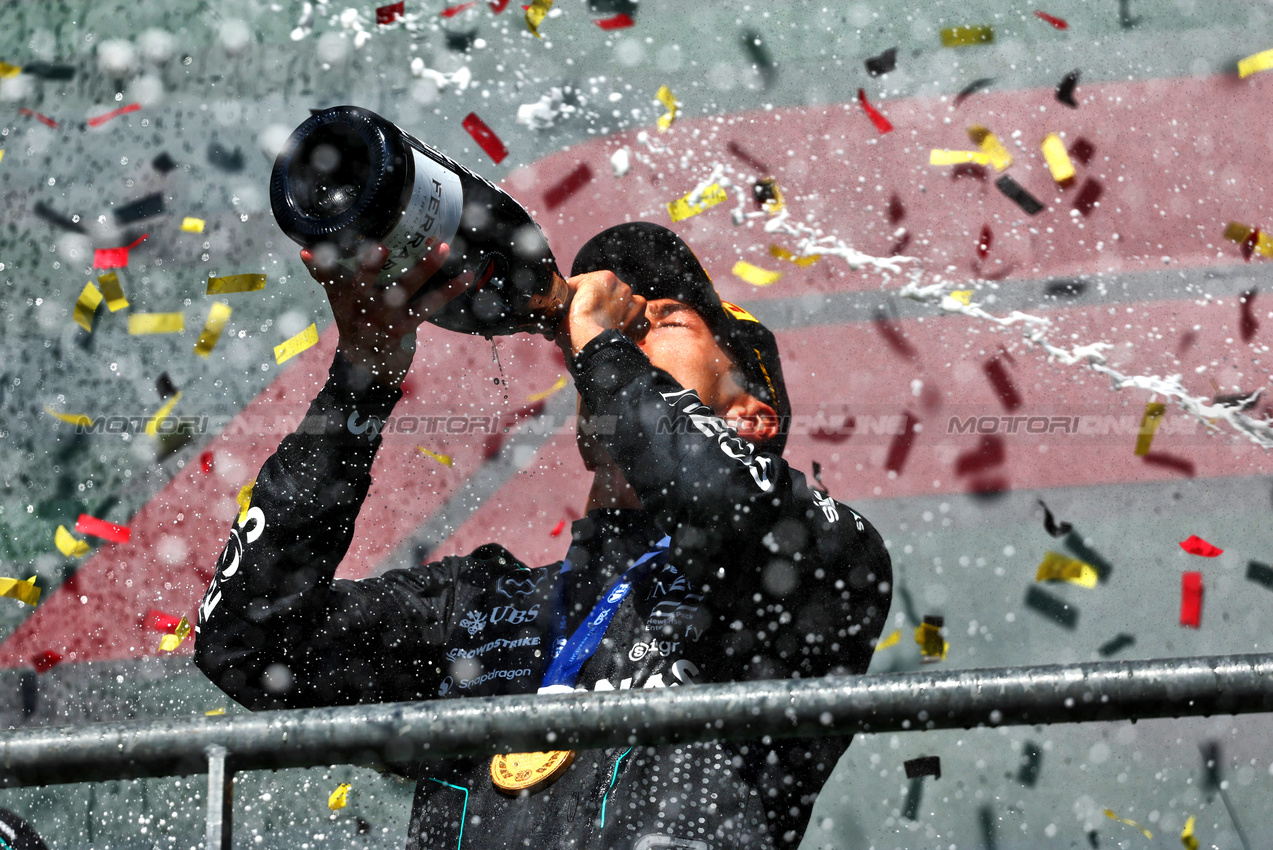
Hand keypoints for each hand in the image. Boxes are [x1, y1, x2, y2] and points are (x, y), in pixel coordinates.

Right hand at [302, 241, 472, 387]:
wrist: (367, 368)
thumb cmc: (355, 321)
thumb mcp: (337, 299)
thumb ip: (325, 274)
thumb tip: (303, 249)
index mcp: (342, 298)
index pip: (327, 279)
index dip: (320, 266)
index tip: (311, 251)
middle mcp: (360, 309)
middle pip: (362, 286)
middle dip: (370, 267)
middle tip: (381, 248)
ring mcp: (384, 320)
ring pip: (403, 291)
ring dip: (424, 268)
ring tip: (441, 247)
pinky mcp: (405, 329)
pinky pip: (429, 307)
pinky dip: (449, 291)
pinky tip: (466, 276)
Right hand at [556, 270, 648, 358]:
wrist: (591, 347)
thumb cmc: (574, 326)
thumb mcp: (563, 305)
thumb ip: (571, 300)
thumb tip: (567, 306)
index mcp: (605, 278)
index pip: (591, 283)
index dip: (582, 295)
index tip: (577, 305)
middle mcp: (624, 288)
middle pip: (611, 295)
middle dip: (603, 305)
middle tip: (592, 319)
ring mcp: (636, 306)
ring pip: (626, 308)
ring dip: (618, 315)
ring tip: (605, 328)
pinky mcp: (642, 324)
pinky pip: (636, 324)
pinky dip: (629, 329)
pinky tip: (617, 336)